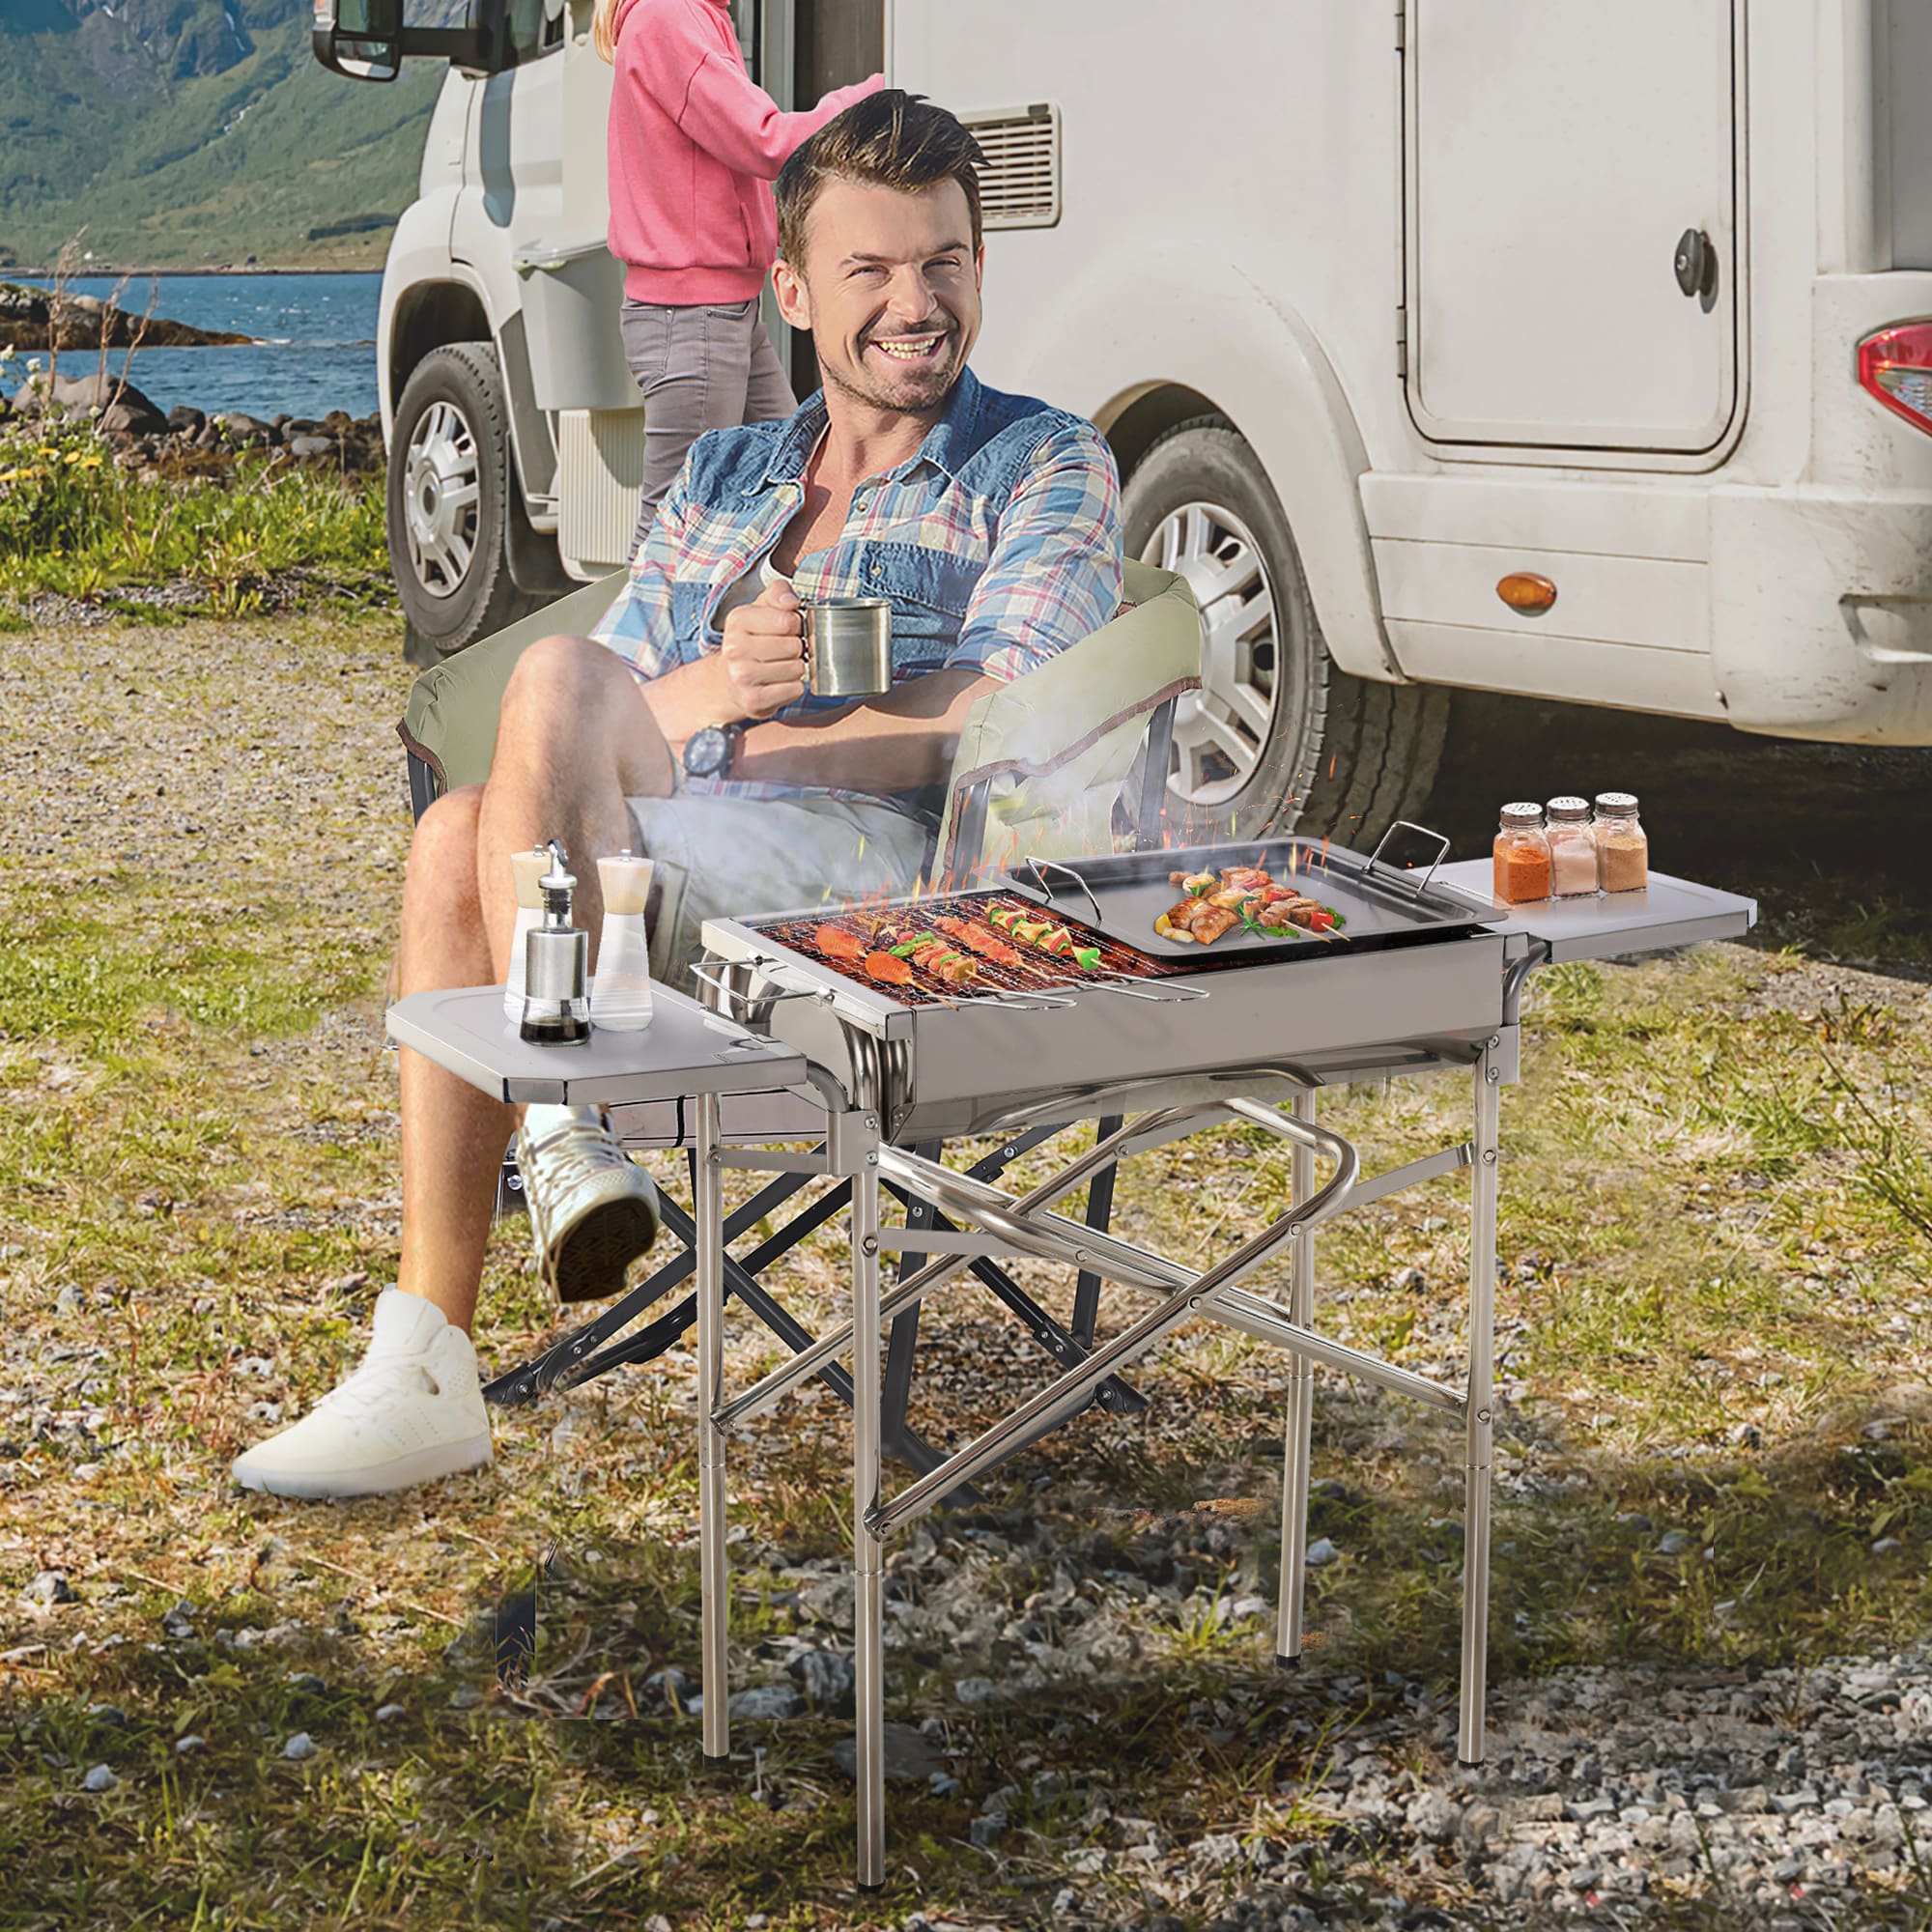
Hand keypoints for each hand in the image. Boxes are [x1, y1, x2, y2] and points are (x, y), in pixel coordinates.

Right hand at [716, 575, 806, 719]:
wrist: (729, 680)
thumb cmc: (752, 640)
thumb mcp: (761, 609)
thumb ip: (778, 593)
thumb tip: (791, 602)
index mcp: (738, 620)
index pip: (788, 620)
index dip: (795, 624)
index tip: (786, 628)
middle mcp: (734, 648)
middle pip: (794, 646)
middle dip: (797, 647)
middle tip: (785, 650)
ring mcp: (742, 677)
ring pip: (797, 668)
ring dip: (796, 668)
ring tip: (781, 666)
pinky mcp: (753, 701)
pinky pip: (795, 689)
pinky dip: (794, 687)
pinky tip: (780, 683)